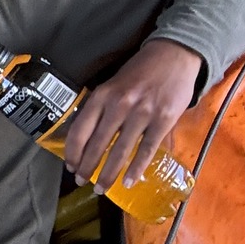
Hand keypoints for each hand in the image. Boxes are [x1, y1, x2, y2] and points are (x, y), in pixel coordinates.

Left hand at [60, 38, 202, 189]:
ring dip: (109, 174)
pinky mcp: (163, 120)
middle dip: (87, 168)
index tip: (70, 166)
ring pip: (120, 151)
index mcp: (102, 95)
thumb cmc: (140, 72)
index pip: (80, 130)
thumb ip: (101, 107)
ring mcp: (142, 113)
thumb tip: (88, 137)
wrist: (174, 55)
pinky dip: (136, 168)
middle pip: (98, 144)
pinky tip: (128, 182)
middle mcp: (119, 105)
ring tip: (101, 188)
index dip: (73, 152)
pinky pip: (146, 149)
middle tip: (81, 182)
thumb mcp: (113, 84)